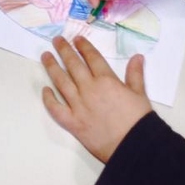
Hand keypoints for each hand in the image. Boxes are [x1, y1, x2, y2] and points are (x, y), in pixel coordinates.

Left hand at [41, 36, 152, 162]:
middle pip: (73, 65)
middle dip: (64, 50)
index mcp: (106, 81)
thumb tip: (137, 57)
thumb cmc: (139, 120)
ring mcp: (78, 105)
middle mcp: (89, 89)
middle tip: (56, 40)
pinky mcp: (72, 122)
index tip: (76, 39)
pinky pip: (56, 108)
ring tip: (45, 56)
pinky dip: (48, 99)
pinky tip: (45, 90)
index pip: (92, 58)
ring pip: (61, 81)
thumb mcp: (140, 94)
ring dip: (52, 67)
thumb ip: (135, 74)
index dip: (83, 47)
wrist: (135, 146)